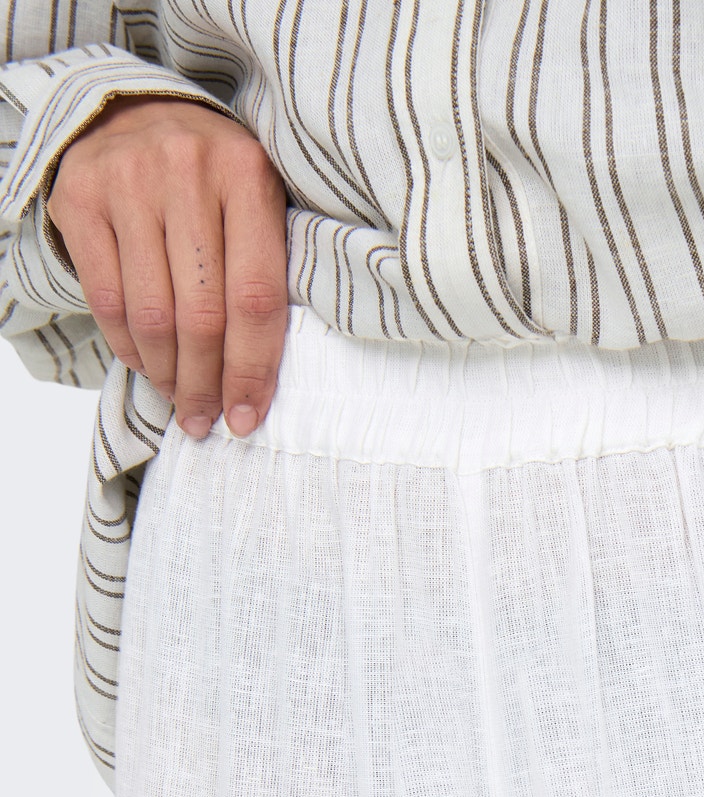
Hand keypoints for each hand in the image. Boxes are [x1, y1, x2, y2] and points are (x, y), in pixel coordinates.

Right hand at [46, 94, 287, 438]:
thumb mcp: (256, 202)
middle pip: (201, 315)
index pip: (254, 297)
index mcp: (247, 175)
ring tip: (180, 399)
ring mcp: (128, 181)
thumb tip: (260, 379)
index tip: (246, 416)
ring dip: (167, 374)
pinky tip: (148, 365)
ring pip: (152, 315)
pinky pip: (109, 300)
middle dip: (205, 384)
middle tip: (206, 419)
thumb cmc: (211, 176)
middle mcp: (186, 171)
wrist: (136, 112)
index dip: (251, 369)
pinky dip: (130, 348)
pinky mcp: (81, 197)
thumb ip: (265, 270)